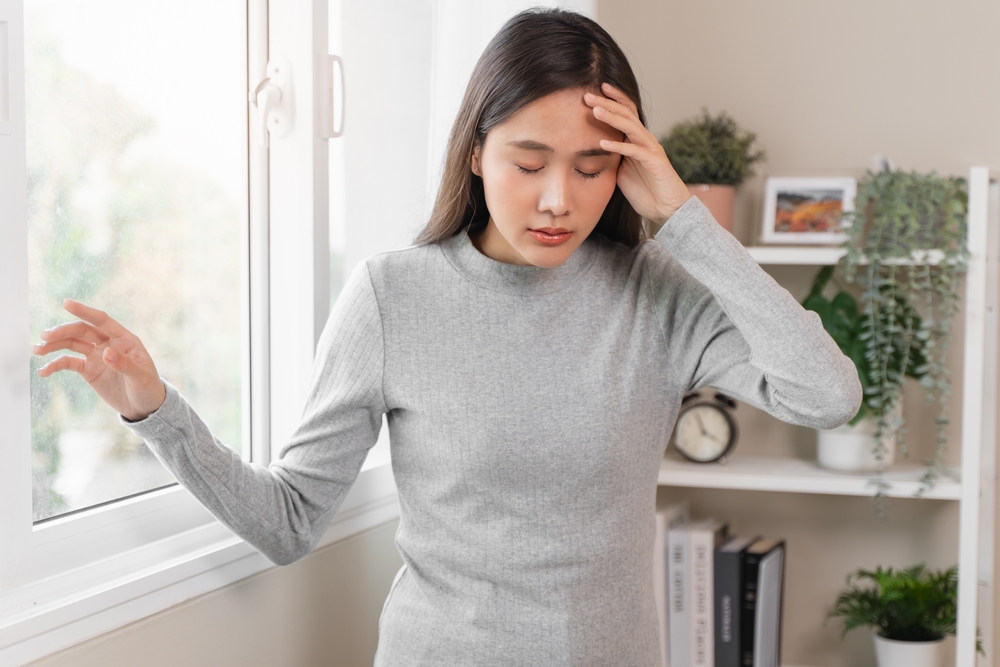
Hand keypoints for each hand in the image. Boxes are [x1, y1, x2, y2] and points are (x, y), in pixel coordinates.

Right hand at [32, 298, 166, 421]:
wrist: (143, 406)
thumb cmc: (147, 388)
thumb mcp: (140, 377)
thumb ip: (125, 364)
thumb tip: (106, 352)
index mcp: (124, 339)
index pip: (102, 321)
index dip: (85, 311)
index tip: (66, 303)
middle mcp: (108, 343)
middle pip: (82, 331)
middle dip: (63, 331)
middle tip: (45, 336)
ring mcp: (97, 355)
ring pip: (72, 344)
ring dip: (54, 345)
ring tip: (37, 350)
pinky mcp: (88, 369)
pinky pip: (69, 363)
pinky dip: (55, 365)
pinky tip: (43, 371)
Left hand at [584, 82, 691, 224]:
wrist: (667, 209)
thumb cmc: (645, 190)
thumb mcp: (622, 170)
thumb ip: (612, 157)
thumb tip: (592, 150)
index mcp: (637, 140)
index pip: (625, 113)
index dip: (612, 100)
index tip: (593, 92)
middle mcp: (645, 140)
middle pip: (626, 114)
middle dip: (607, 103)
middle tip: (587, 96)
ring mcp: (651, 150)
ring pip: (631, 128)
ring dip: (613, 118)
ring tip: (595, 111)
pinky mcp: (655, 163)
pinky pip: (635, 151)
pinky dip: (619, 146)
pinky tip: (603, 143)